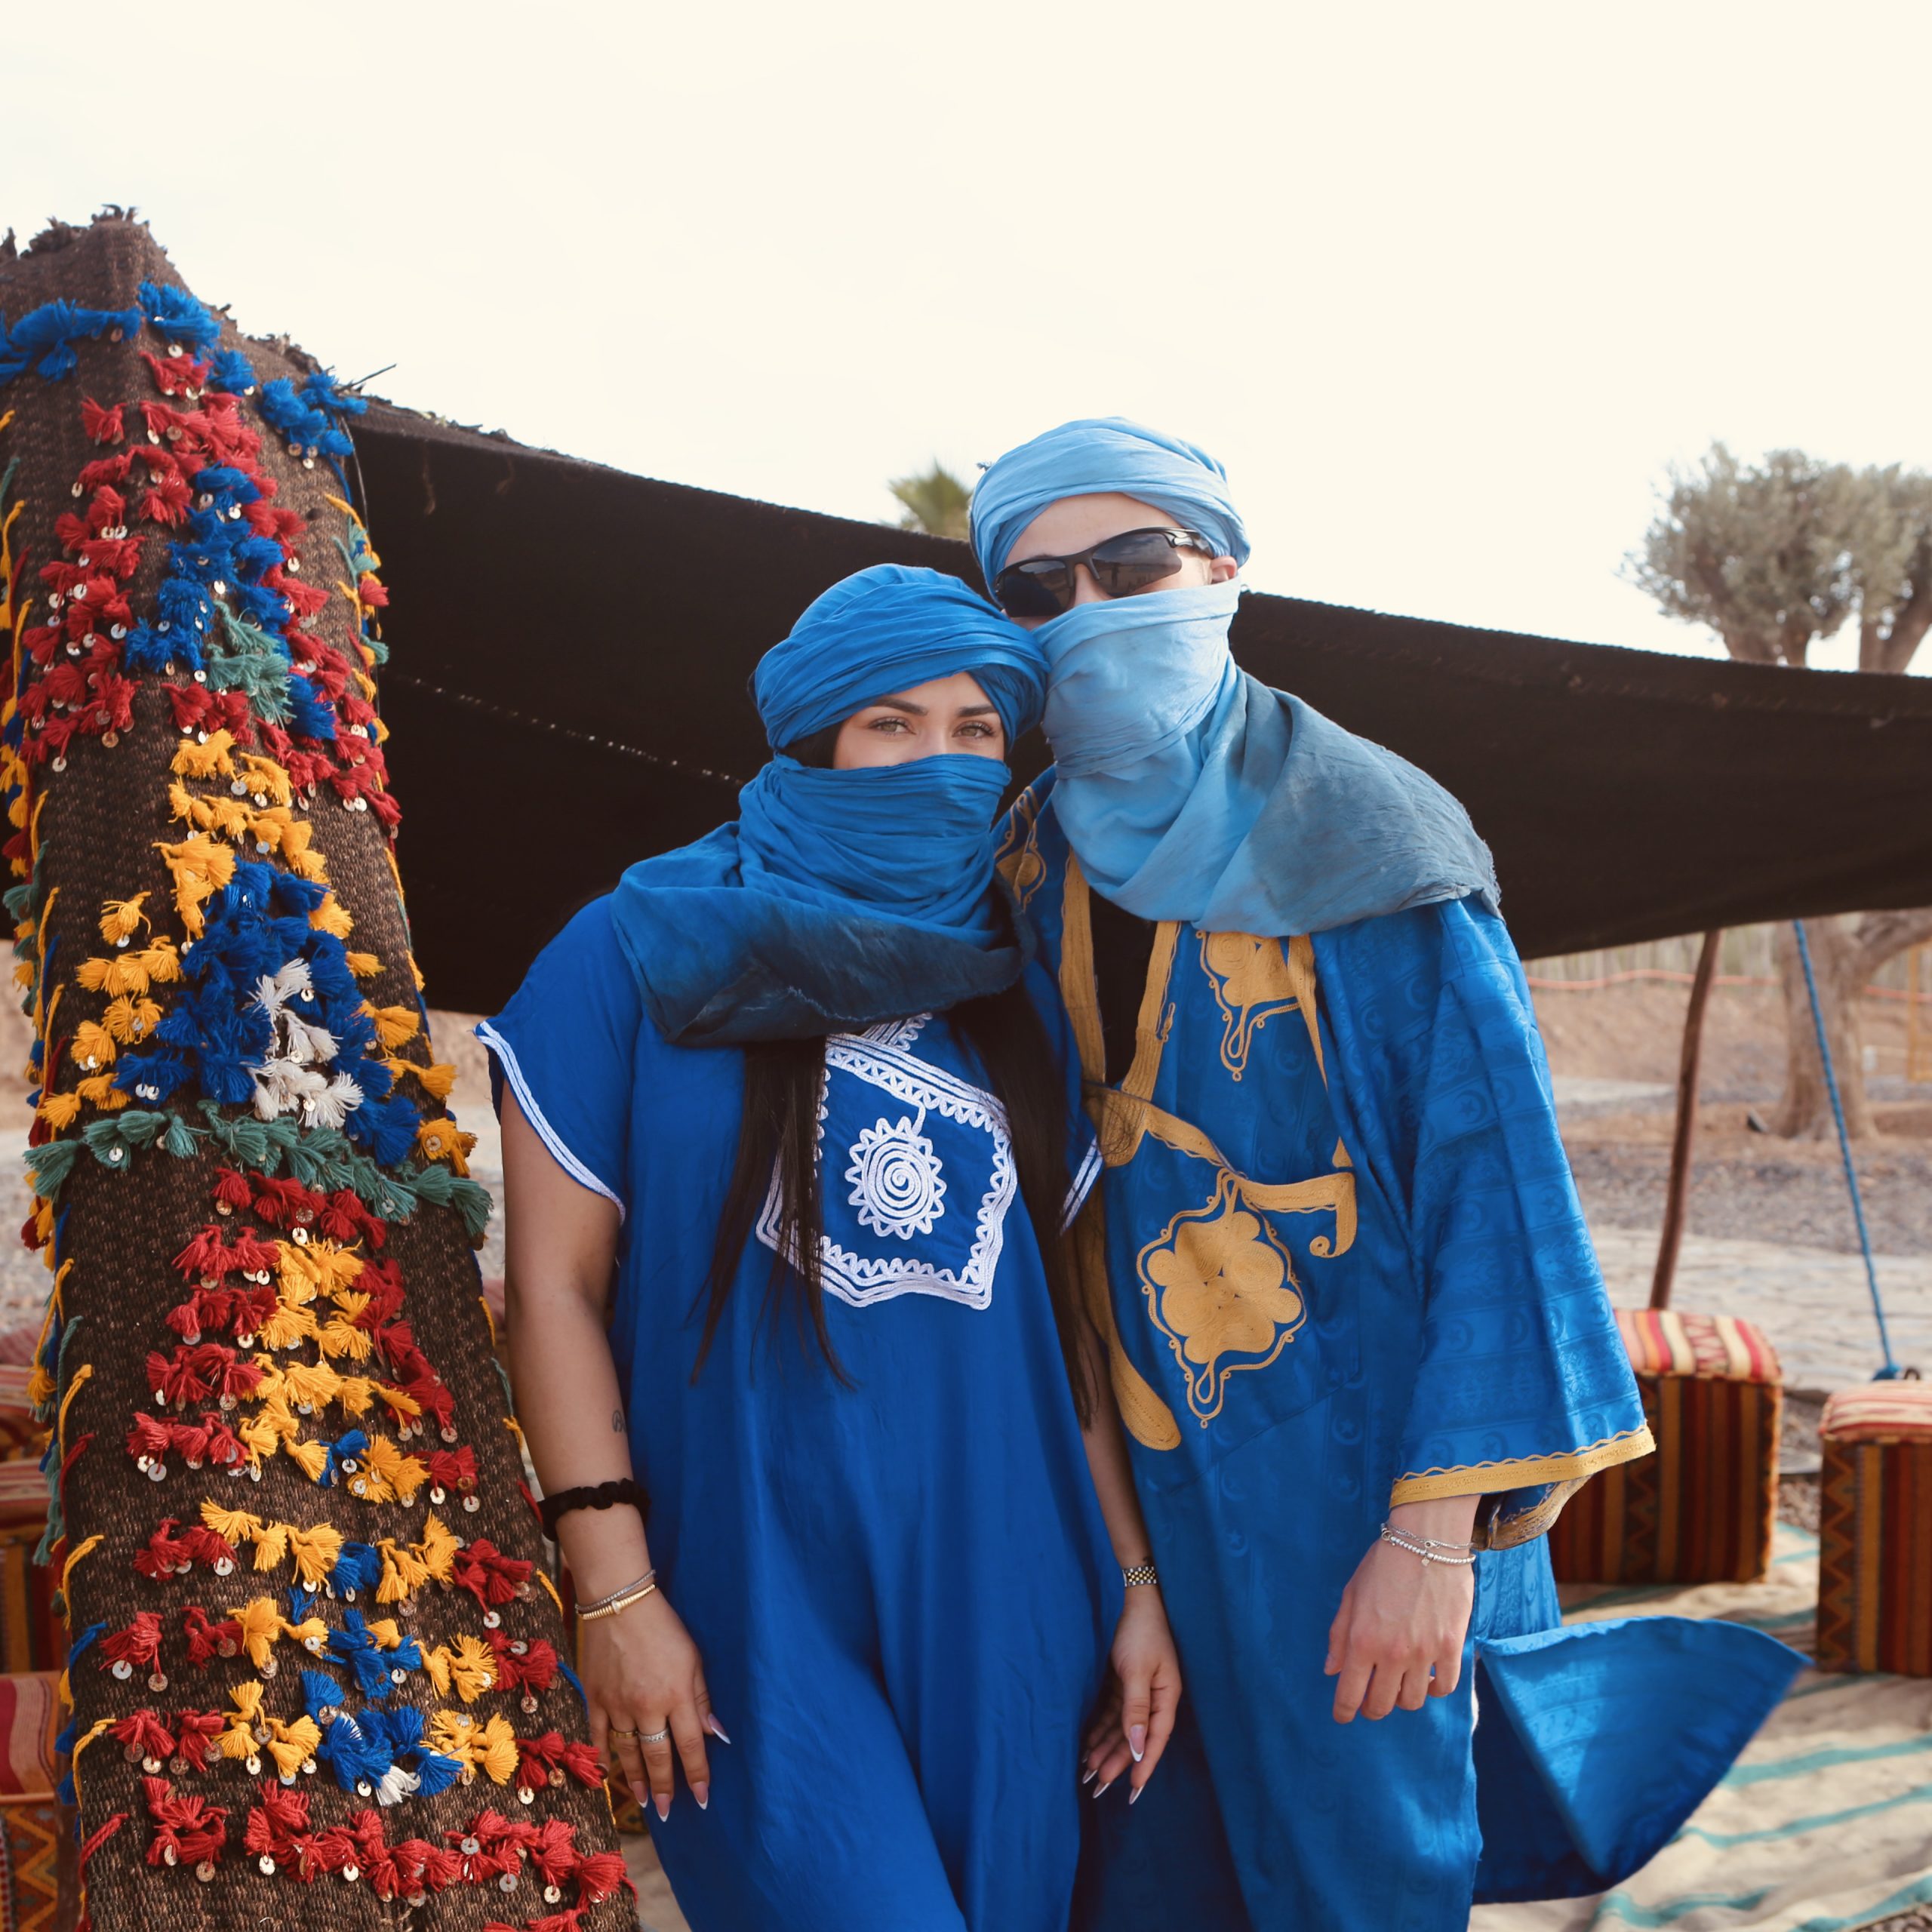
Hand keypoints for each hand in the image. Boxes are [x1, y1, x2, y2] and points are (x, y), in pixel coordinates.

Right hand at [578, 1590, 727, 1818]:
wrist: (620, 1603)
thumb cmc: (664, 1626)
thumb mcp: (693, 1657)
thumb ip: (702, 1698)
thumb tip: (716, 1734)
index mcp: (676, 1694)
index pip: (690, 1746)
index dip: (697, 1775)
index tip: (703, 1799)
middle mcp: (647, 1706)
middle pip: (658, 1756)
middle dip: (666, 1787)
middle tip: (667, 1812)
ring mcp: (618, 1704)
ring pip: (629, 1753)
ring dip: (637, 1780)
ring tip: (645, 1802)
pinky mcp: (595, 1698)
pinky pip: (599, 1736)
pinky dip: (603, 1757)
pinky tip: (609, 1774)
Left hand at [1081, 1587, 1181, 1802]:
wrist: (1138, 1600)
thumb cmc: (1142, 1633)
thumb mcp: (1137, 1671)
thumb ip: (1137, 1710)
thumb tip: (1139, 1749)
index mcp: (1166, 1697)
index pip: (1155, 1740)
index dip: (1144, 1767)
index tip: (1132, 1791)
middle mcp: (1155, 1699)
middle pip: (1136, 1738)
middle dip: (1118, 1763)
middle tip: (1097, 1786)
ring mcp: (1141, 1692)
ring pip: (1123, 1728)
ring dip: (1107, 1748)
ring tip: (1088, 1771)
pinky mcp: (1126, 1684)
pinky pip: (1114, 1714)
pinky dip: (1102, 1729)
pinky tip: (1088, 1745)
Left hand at [1324, 1502, 1477, 1722]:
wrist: (1426, 1540)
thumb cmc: (1382, 1564)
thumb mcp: (1351, 1594)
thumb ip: (1339, 1635)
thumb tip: (1332, 1669)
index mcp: (1362, 1641)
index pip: (1350, 1694)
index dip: (1344, 1711)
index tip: (1343, 1717)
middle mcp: (1392, 1653)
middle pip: (1382, 1704)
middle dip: (1372, 1708)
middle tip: (1371, 1700)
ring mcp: (1424, 1653)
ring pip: (1413, 1701)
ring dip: (1402, 1698)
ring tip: (1398, 1684)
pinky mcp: (1451, 1647)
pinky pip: (1444, 1686)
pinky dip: (1434, 1689)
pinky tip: (1426, 1679)